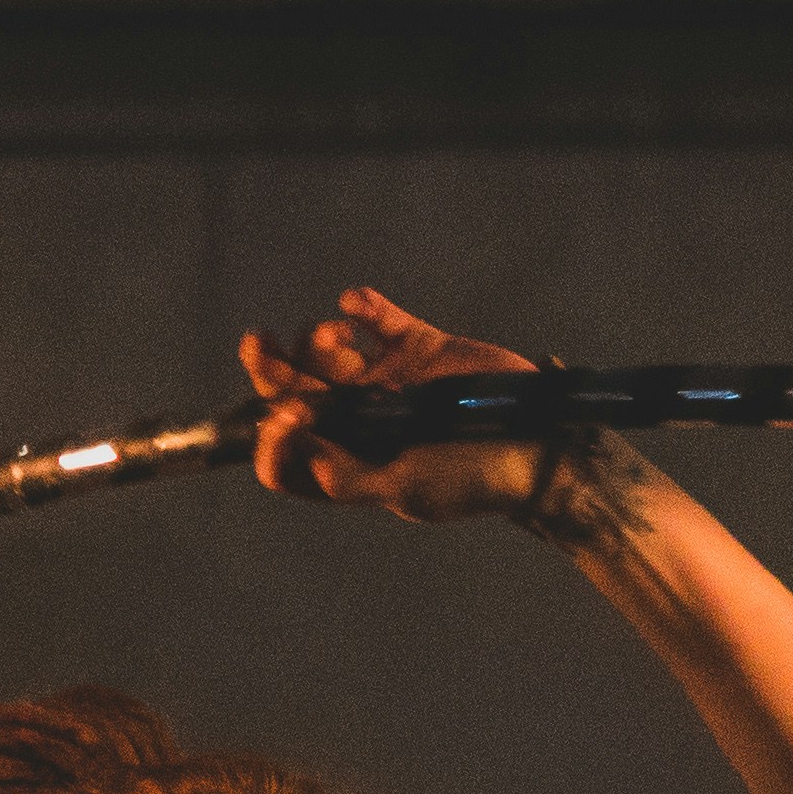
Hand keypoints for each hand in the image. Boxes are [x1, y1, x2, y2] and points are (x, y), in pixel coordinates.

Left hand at [242, 285, 553, 521]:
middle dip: (268, 370)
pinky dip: (362, 305)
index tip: (284, 416)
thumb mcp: (406, 489)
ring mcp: (384, 381)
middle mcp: (358, 421)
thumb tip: (300, 450)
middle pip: (292, 393)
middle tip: (257, 345)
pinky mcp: (415, 348)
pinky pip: (377, 318)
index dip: (270, 439)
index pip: (286, 456)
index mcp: (348, 461)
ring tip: (337, 338)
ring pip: (325, 351)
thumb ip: (349, 477)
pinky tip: (356, 304)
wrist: (535, 445)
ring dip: (316, 338)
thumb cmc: (470, 479)